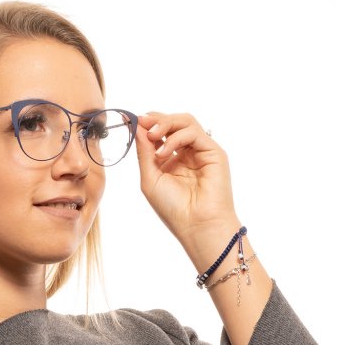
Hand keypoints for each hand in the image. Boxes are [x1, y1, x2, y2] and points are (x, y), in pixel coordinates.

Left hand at [133, 111, 238, 247]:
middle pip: (173, 122)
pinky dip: (176, 137)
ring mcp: (201, 151)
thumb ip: (144, 152)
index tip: (131, 120)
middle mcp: (187, 153)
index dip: (147, 124)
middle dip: (155, 119)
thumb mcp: (150, 178)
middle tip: (141, 123)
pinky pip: (194, 132)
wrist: (196, 225)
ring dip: (165, 123)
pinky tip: (164, 153)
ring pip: (185, 121)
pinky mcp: (214, 152)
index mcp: (172, 160)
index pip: (161, 132)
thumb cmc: (174, 209)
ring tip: (152, 136)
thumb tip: (136, 125)